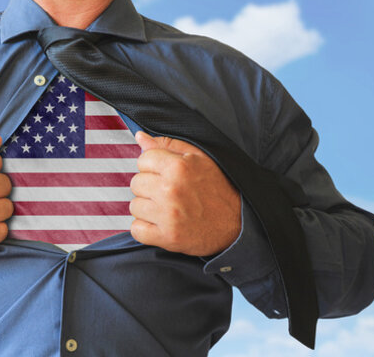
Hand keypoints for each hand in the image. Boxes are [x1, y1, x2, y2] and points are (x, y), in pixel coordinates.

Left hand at [129, 131, 240, 256]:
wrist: (239, 224)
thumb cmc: (219, 188)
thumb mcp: (199, 159)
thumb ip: (168, 146)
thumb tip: (140, 137)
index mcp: (178, 167)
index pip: (142, 159)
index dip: (153, 167)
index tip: (166, 175)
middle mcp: (171, 190)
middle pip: (136, 183)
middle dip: (149, 188)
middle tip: (169, 194)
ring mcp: (168, 215)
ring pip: (134, 206)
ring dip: (147, 209)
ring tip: (168, 209)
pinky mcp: (167, 237)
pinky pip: (136, 230)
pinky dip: (145, 229)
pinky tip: (162, 224)